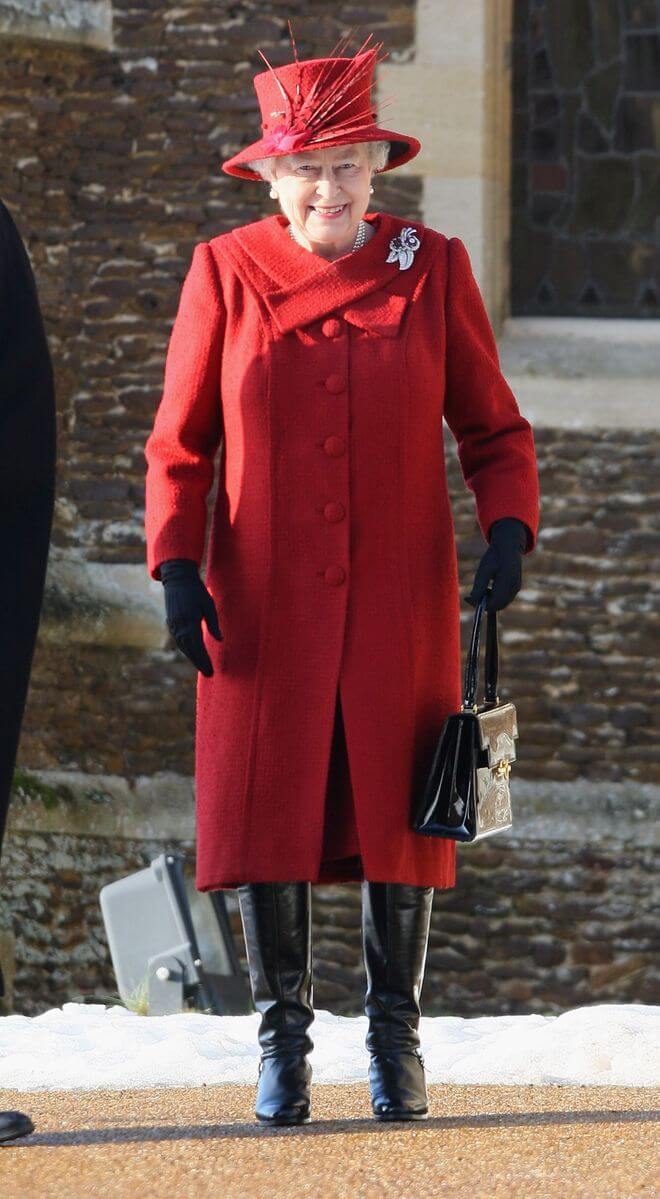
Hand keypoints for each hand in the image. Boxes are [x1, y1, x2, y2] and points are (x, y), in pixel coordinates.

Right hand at [159, 557, 222, 676]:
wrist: (178, 579)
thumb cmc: (197, 591)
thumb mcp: (209, 605)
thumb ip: (213, 624)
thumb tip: (220, 641)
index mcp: (190, 621)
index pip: (198, 646)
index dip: (204, 660)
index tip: (211, 670)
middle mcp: (180, 626)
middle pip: (189, 650)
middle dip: (199, 662)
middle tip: (209, 673)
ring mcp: (173, 625)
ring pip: (183, 646)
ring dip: (192, 657)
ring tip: (202, 666)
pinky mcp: (171, 622)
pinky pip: (179, 640)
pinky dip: (186, 649)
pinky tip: (192, 653)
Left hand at [464, 517, 527, 612]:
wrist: (509, 547)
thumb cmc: (494, 557)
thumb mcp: (483, 569)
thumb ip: (479, 586)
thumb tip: (471, 600)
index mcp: (506, 581)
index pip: (493, 603)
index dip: (480, 604)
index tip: (468, 598)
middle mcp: (514, 587)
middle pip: (498, 606)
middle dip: (485, 604)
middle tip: (474, 595)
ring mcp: (517, 588)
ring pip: (502, 604)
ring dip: (491, 601)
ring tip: (483, 588)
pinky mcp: (517, 588)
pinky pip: (505, 599)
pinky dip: (496, 598)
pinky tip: (489, 588)